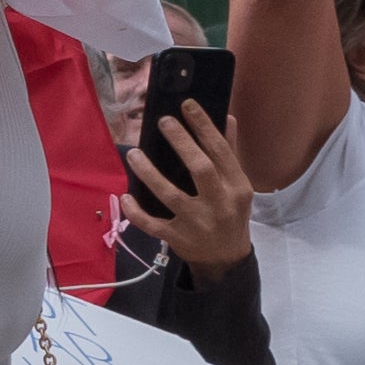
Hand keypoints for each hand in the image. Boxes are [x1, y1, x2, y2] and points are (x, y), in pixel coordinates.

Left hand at [138, 101, 252, 271]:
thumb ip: (229, 153)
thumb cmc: (230, 213)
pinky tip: (126, 196)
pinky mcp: (177, 238)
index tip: (187, 105)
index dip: (204, 127)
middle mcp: (219, 204)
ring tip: (134, 153)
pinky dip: (136, 211)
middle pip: (199, 169)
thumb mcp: (238, 185)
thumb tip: (226, 117)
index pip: (221, 151)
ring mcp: (196, 223)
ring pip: (170, 195)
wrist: (226, 258)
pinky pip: (152, 224)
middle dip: (181, 143)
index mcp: (237, 187)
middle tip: (162, 121)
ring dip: (149, 173)